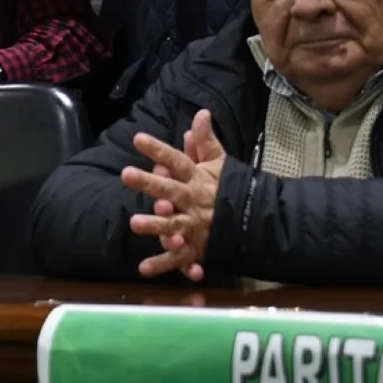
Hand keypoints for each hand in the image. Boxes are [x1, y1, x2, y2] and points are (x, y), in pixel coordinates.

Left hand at [122, 110, 224, 280]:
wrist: (257, 223)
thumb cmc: (232, 190)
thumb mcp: (220, 164)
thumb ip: (206, 142)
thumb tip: (201, 113)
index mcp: (197, 179)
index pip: (176, 160)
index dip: (158, 149)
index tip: (138, 139)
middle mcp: (194, 201)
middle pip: (169, 189)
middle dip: (148, 183)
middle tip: (125, 173)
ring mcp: (195, 226)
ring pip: (172, 225)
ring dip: (154, 225)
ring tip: (133, 222)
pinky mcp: (196, 247)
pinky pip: (177, 258)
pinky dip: (162, 264)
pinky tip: (143, 269)